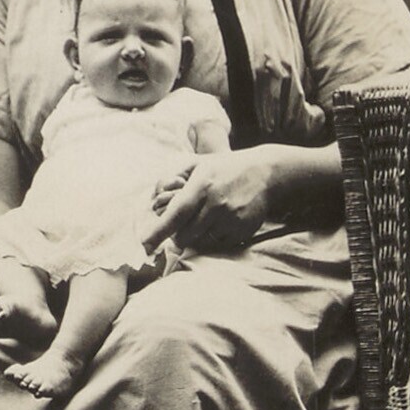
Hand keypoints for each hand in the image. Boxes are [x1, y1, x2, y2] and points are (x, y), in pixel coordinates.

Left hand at [144, 153, 270, 254]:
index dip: (157, 232)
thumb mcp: (198, 163)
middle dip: (177, 235)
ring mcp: (230, 218)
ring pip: (201, 241)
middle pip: (184, 235)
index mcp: (201, 185)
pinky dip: (214, 236)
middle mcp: (215, 203)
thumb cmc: (224, 168)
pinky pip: (219, 243)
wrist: (264, 172)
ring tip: (206, 217)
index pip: (175, 215)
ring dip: (196, 235)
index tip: (144, 245)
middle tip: (182, 225)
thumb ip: (173, 177)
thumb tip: (155, 197)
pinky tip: (223, 219)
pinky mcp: (242, 229)